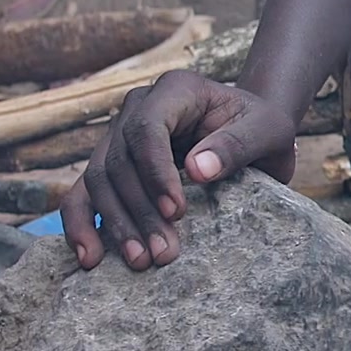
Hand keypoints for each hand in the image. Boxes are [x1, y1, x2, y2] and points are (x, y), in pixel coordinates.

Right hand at [57, 71, 299, 269]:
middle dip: (139, 210)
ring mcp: (119, 135)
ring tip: (140, 261)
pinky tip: (90, 258)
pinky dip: (81, 223)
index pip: (148, 129)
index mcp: (175, 89)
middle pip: (120, 159)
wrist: (251, 131)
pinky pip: (84, 191)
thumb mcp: (269, 131)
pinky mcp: (111, 164)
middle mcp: (138, 107)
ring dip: (115, 223)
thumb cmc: (261, 128)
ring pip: (98, 179)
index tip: (176, 213)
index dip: (155, 172)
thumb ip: (238, 144)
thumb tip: (198, 169)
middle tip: (163, 252)